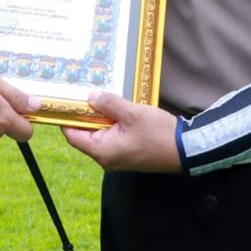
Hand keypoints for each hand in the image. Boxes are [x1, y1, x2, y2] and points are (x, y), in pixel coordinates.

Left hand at [61, 91, 181, 172]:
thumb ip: (109, 104)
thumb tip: (90, 96)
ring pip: (100, 134)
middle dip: (85, 114)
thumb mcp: (132, 113)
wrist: (185, 150)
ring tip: (100, 97)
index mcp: (103, 151)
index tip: (65, 100)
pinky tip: (115, 108)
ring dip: (100, 117)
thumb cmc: (158, 133)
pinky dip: (111, 123)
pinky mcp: (128, 154)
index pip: (73, 135)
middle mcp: (106, 158)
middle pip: (85, 135)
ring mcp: (117, 158)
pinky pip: (112, 137)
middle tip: (83, 92)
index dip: (67, 118)